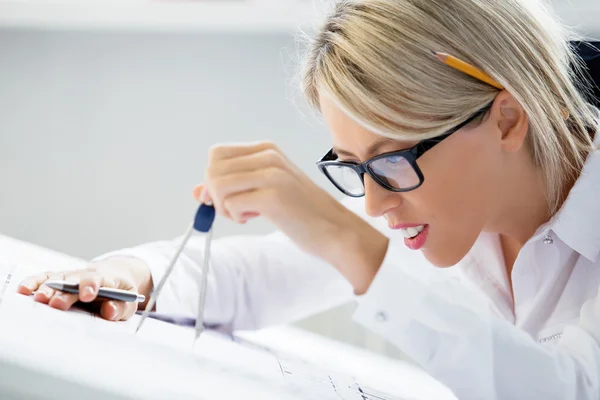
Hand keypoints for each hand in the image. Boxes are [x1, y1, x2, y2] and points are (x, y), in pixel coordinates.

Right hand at [17, 257, 151, 320]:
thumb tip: (110, 312)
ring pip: (56, 279)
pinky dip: (34, 282)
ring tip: (38, 299)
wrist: (115, 277)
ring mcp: (70, 277)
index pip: (96, 279)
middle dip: (64, 291)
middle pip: (72, 280)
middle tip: (56, 304)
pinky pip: (45, 278)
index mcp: (104, 278)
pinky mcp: (59, 280)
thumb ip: (121, 307)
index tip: (87, 295)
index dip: (91, 286)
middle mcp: (84, 275)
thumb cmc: (121, 293)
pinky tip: (24, 290)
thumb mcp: (128, 301)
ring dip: (46, 288)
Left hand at [193, 141, 388, 293]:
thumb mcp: (265, 192)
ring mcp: (272, 174)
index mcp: (267, 150)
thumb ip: (233, 187)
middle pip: (212, 167)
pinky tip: (254, 218)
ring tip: (245, 214)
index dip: (213, 178)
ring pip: (217, 183)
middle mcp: (268, 156)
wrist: (335, 231)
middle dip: (216, 192)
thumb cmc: (302, 213)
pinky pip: (231, 203)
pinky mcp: (273, 196)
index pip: (217, 154)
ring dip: (224, 205)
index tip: (227, 198)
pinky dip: (235, 216)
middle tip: (236, 209)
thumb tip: (197, 191)